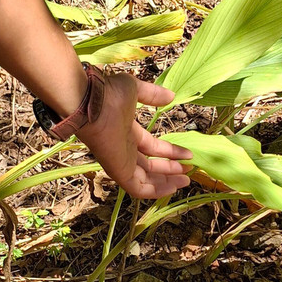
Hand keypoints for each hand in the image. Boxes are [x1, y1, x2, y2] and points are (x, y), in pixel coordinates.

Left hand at [76, 72, 191, 198]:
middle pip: (150, 166)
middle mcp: (125, 150)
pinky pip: (138, 189)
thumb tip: (171, 96)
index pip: (153, 148)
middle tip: (190, 169)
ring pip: (146, 180)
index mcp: (128, 133)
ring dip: (166, 182)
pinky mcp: (119, 172)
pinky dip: (156, 191)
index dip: (171, 152)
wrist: (91, 102)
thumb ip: (153, 94)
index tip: (188, 154)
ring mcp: (121, 162)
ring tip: (186, 179)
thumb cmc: (109, 94)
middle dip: (170, 169)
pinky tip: (172, 188)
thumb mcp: (136, 90)